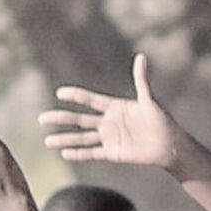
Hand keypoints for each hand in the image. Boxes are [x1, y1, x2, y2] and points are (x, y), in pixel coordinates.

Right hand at [41, 53, 180, 170]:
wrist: (169, 145)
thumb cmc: (161, 121)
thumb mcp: (150, 100)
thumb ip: (142, 80)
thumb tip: (141, 57)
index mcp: (114, 107)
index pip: (90, 100)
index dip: (75, 96)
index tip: (59, 93)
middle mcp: (108, 122)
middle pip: (79, 120)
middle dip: (61, 119)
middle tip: (42, 119)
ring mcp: (109, 138)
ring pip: (81, 138)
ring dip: (64, 139)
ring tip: (47, 141)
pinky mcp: (112, 153)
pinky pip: (92, 153)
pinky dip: (79, 154)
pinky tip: (64, 154)